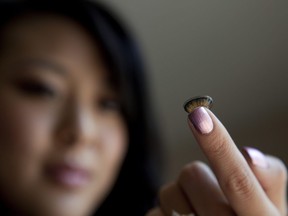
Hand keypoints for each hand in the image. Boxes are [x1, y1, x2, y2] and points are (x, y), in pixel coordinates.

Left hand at [146, 107, 286, 215]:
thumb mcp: (269, 210)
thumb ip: (269, 181)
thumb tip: (250, 155)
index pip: (238, 181)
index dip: (218, 146)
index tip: (198, 113)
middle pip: (192, 174)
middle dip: (199, 180)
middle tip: (209, 198)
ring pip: (168, 191)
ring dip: (179, 197)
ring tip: (195, 214)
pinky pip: (154, 211)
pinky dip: (164, 213)